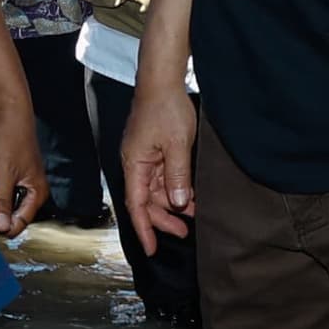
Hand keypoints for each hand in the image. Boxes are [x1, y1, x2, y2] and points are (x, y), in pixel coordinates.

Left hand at [0, 96, 45, 237]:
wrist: (4, 112)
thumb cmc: (10, 139)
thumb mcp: (3, 173)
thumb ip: (1, 202)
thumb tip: (0, 228)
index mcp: (36, 193)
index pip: (19, 224)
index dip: (2, 227)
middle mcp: (29, 190)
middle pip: (9, 216)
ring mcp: (16, 182)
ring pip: (0, 204)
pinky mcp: (4, 175)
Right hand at [122, 76, 198, 245]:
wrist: (162, 79)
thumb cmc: (165, 107)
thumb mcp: (176, 144)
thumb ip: (177, 175)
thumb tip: (178, 202)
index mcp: (134, 164)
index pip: (137, 205)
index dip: (144, 229)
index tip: (151, 249)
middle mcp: (135, 163)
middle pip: (146, 200)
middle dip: (163, 218)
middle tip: (184, 231)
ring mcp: (143, 155)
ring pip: (155, 189)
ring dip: (172, 202)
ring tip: (193, 212)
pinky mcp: (153, 148)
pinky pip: (161, 175)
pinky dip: (174, 187)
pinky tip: (189, 193)